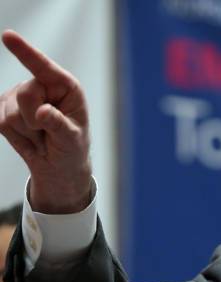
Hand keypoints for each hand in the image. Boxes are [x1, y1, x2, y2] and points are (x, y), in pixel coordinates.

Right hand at [0, 30, 91, 213]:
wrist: (58, 166)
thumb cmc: (72, 148)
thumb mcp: (72, 139)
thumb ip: (59, 125)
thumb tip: (42, 113)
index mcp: (65, 87)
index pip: (43, 67)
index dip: (25, 52)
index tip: (8, 36)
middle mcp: (42, 86)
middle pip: (25, 94)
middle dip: (35, 120)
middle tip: (48, 133)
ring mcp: (19, 96)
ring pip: (10, 113)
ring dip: (27, 133)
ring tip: (41, 137)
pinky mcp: (4, 109)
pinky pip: (0, 122)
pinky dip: (16, 137)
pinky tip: (29, 139)